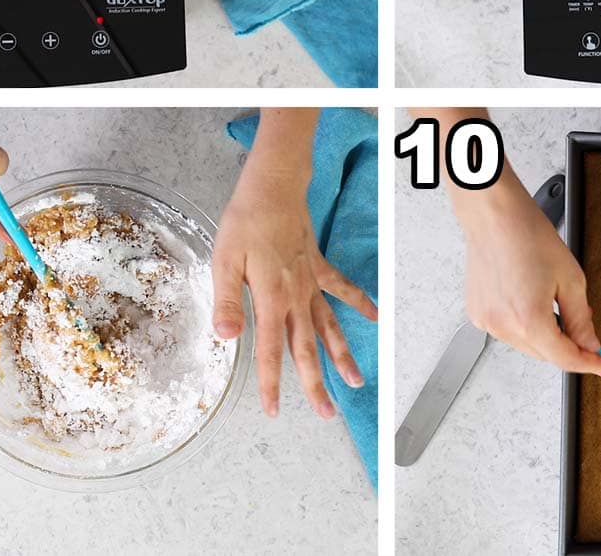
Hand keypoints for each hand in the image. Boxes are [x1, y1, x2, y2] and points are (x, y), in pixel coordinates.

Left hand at [211, 110, 377, 418]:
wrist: (272, 187)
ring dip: (342, 355)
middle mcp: (296, 296)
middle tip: (326, 414)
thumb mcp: (224, 260)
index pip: (270, 351)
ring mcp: (311, 281)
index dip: (271, 384)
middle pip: (306, 348)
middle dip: (316, 384)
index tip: (273, 411)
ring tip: (357, 381)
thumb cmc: (244, 221)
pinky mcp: (318, 265)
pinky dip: (360, 302)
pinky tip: (375, 317)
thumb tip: (226, 338)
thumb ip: (227, 301)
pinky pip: (342, 288)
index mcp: (271, 299)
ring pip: (329, 326)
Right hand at [457, 172, 600, 376]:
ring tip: (550, 301)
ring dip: (544, 335)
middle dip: (567, 346)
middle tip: (584, 326)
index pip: (565, 359)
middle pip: (545, 355)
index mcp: (530, 320)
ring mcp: (486, 321)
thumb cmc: (528, 236)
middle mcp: (504, 326)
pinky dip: (522, 324)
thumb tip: (589, 343)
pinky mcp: (476, 312)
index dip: (588, 363)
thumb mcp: (571, 279)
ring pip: (526, 344)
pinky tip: (527, 298)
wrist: (494, 216)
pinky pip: (507, 330)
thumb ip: (581, 319)